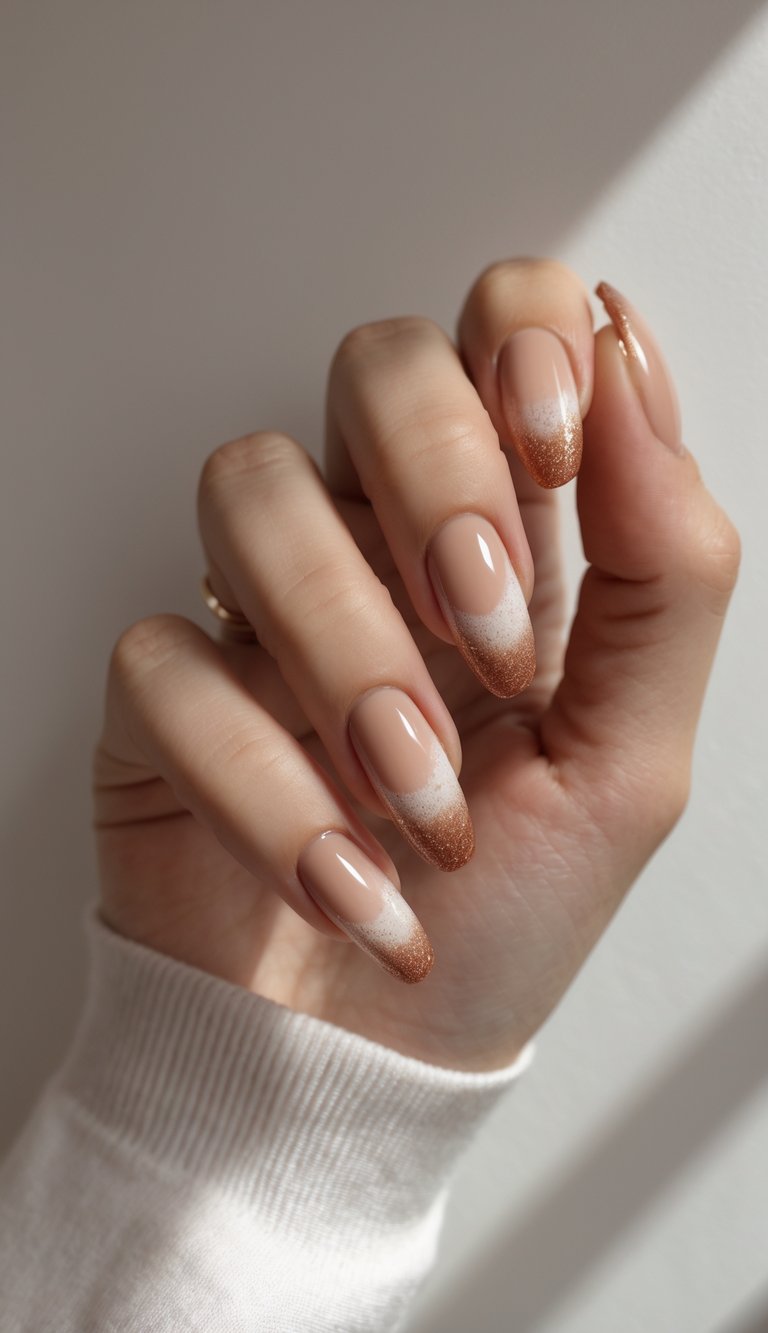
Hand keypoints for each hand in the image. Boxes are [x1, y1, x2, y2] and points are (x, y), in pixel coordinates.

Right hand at [92, 259, 738, 1071]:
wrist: (376, 1055)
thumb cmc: (507, 912)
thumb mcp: (635, 758)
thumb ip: (666, 566)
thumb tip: (629, 358)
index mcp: (502, 532)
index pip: (499, 327)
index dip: (522, 344)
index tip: (561, 459)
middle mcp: (377, 540)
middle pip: (372, 362)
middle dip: (442, 481)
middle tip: (490, 631)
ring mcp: (258, 606)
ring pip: (251, 488)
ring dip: (353, 651)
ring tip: (421, 798)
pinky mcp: (162, 690)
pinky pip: (166, 656)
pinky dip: (267, 781)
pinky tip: (343, 876)